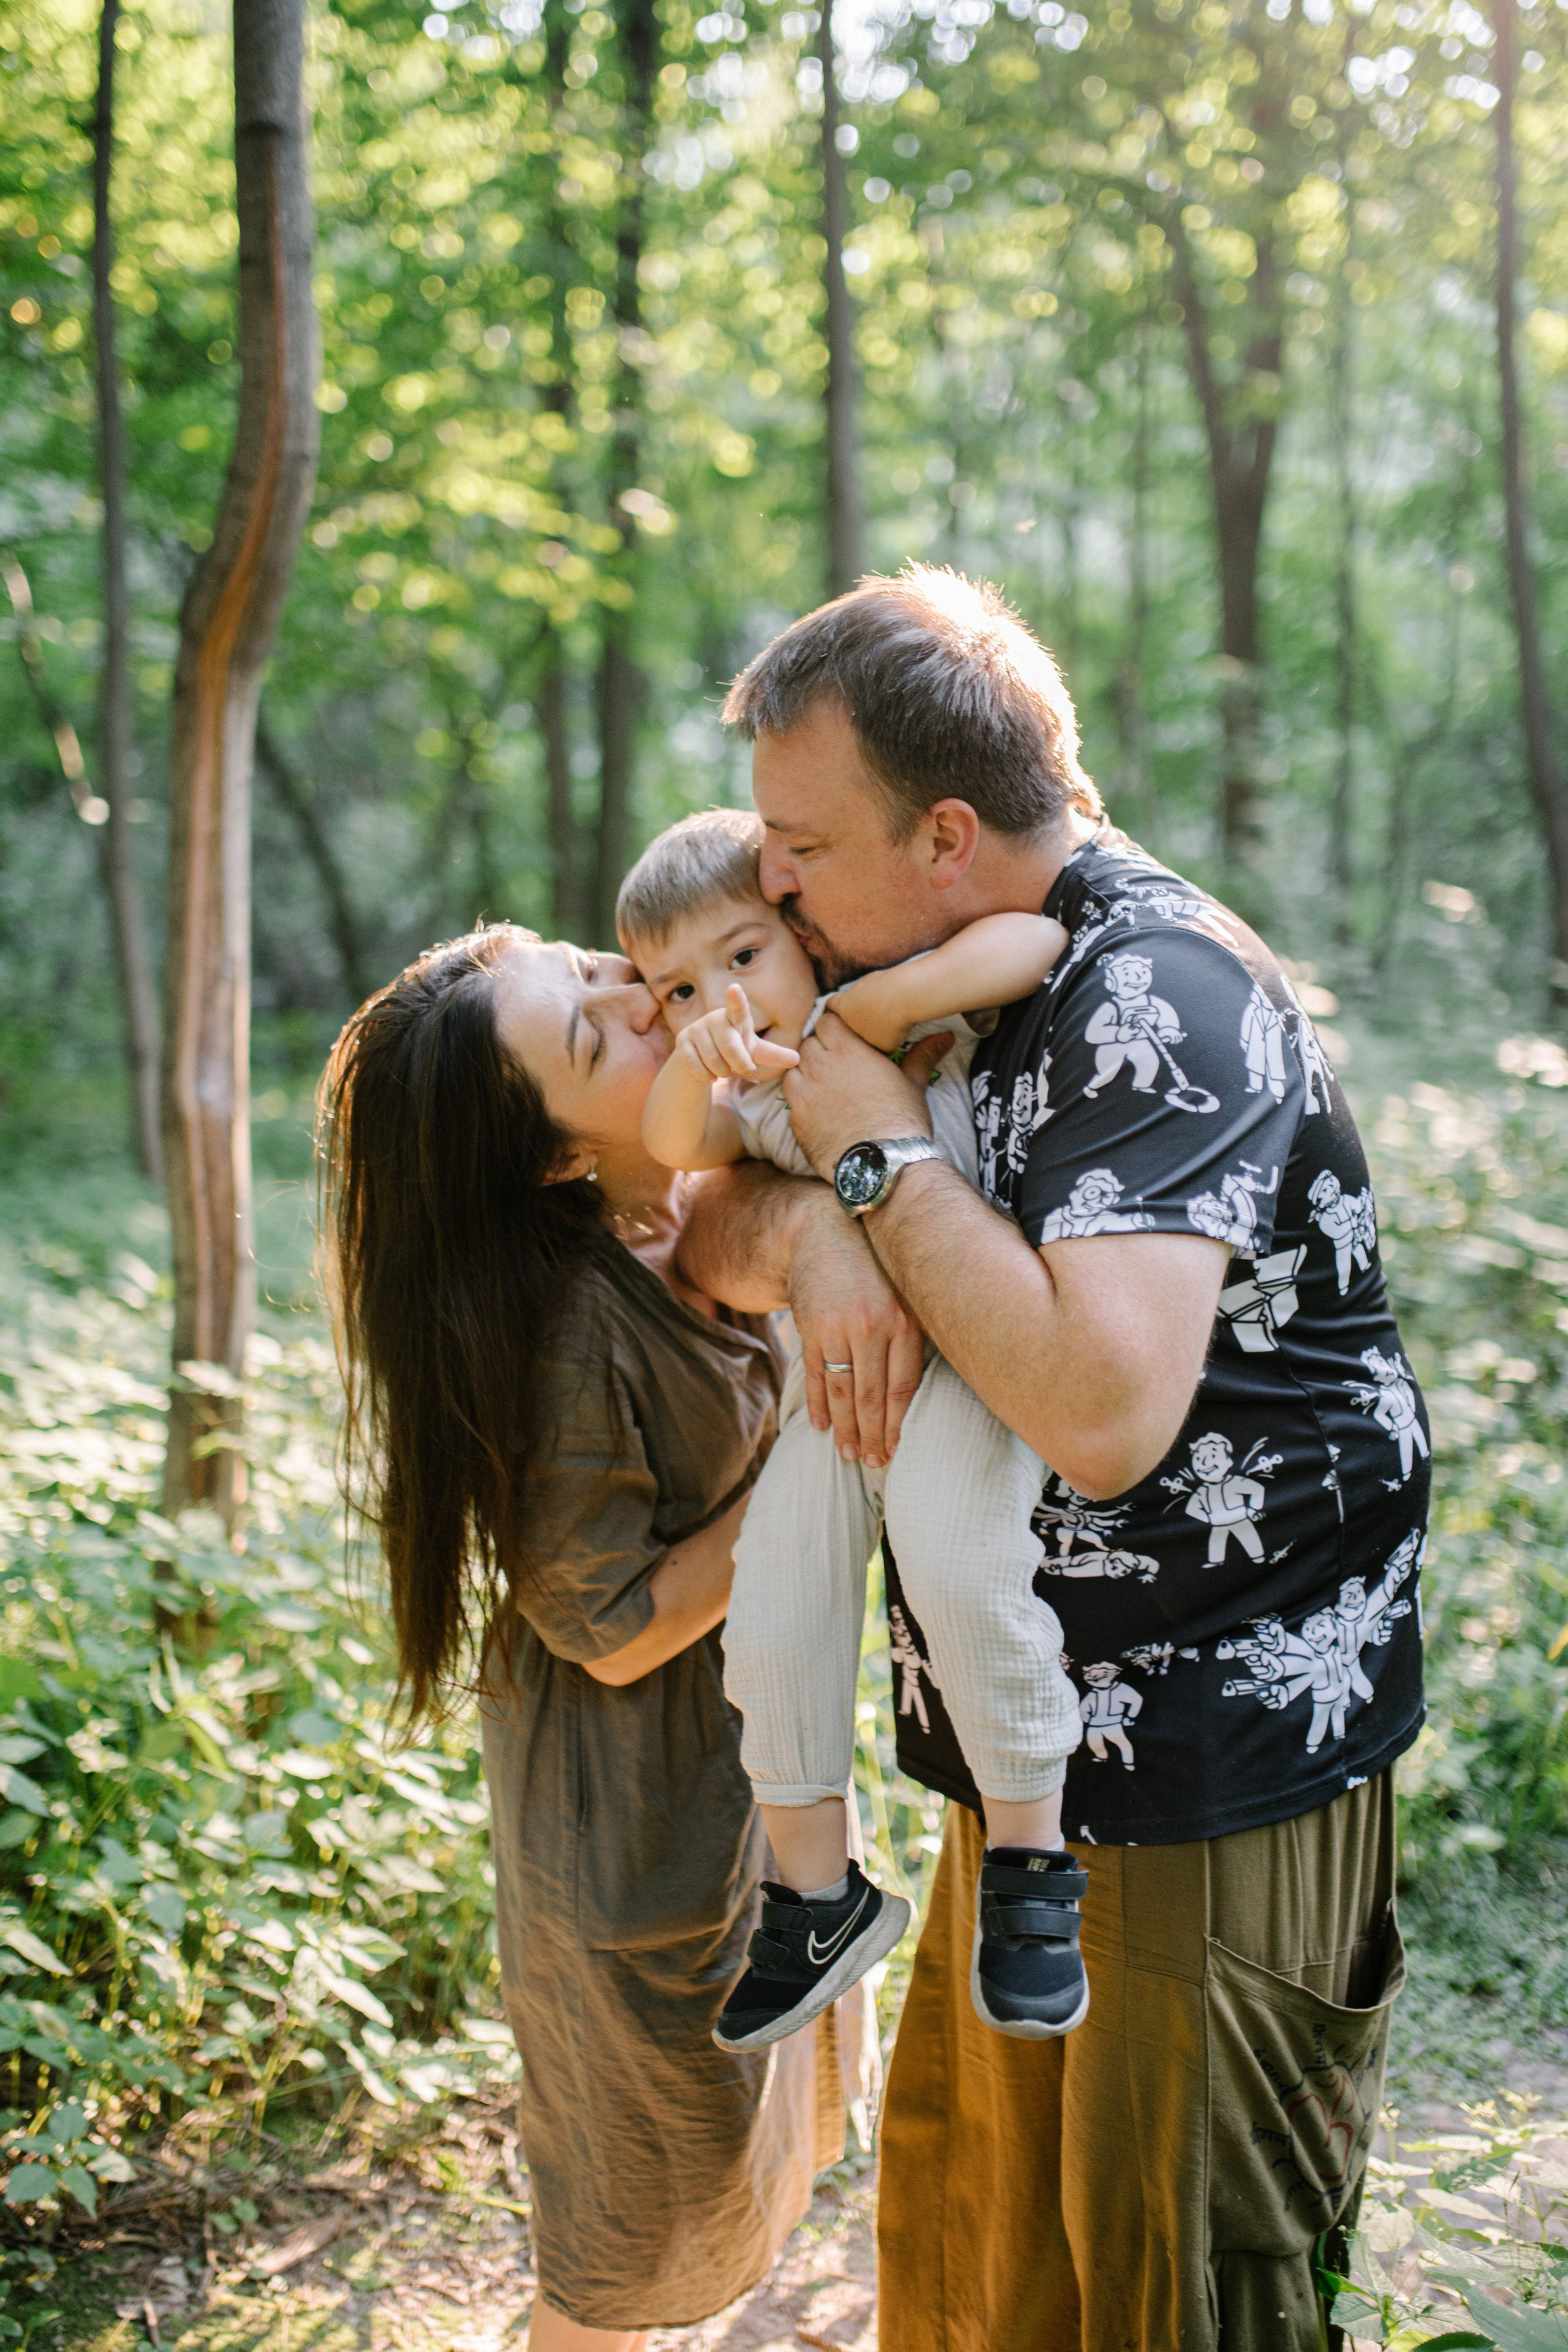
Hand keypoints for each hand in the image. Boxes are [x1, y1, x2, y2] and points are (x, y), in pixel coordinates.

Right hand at [677, 984, 799, 1081]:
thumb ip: (774, 1055)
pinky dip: (706, 1075)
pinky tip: (710, 1075)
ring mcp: (697, 1028)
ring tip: (725, 1070)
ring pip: (713, 1059)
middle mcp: (715, 1018)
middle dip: (740, 1064)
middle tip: (745, 1071)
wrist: (702, 1056)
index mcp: (736, 1018)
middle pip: (730, 1046)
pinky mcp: (682, 1041)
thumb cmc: (734, 1049)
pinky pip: (695, 1065)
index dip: (736, 999)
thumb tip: (797, 1059)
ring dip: (723, 1072)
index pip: (737, 1008)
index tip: (734, 988)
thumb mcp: (755, 1051)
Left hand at [780, 1012, 951, 1181]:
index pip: (827, 1020)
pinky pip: (790, 1099)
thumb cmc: (901, 1121)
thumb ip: (923, 1055)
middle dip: (820, 1051)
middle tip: (838, 1068)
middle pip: (809, 1044)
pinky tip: (820, 1112)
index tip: (845, 1041)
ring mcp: (804, 1092)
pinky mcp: (795, 1118)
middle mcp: (821, 1065)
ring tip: (826, 1089)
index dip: (835, 1029)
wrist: (882, 1165)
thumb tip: (946, 1037)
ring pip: (794, 1070)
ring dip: (806, 1074)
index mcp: (849, 1049)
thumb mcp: (914, 1084)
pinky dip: (801, 1101)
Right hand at [785, 1185, 924, 1466]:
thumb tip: (927, 1386)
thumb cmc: (874, 1266)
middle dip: (871, 1435)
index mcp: (905, 1321)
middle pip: (872, 1396)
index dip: (898, 1424)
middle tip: (871, 1463)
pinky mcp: (810, 1325)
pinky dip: (819, 1402)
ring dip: (844, 1427)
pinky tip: (821, 1425)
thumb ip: (915, 1334)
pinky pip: (815, 1373)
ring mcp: (839, 1326)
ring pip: (843, 1390)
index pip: (903, 1387)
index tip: (895, 1451)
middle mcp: (873, 1325)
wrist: (824, 1229)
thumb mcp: (906, 1292)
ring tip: (847, 1453)